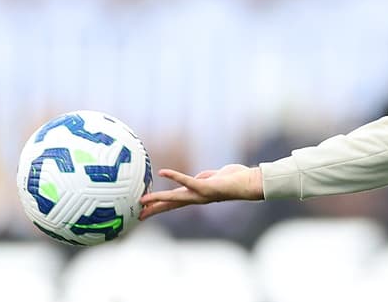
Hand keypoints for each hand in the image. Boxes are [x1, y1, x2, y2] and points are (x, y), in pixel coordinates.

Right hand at [139, 164, 263, 219]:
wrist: (248, 183)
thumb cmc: (232, 179)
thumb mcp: (211, 179)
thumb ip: (200, 180)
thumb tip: (191, 180)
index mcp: (195, 196)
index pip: (173, 203)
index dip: (157, 207)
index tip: (142, 212)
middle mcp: (196, 198)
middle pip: (170, 205)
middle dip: (154, 209)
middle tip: (138, 214)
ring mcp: (200, 194)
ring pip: (175, 197)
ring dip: (159, 198)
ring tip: (144, 200)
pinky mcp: (206, 186)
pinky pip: (188, 181)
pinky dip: (175, 177)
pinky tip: (163, 172)